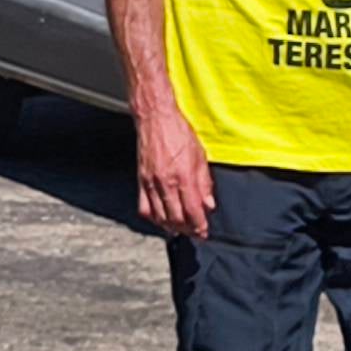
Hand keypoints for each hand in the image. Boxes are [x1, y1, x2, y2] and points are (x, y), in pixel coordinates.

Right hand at [133, 103, 213, 240]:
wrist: (155, 118)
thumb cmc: (177, 132)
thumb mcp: (200, 156)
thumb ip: (205, 183)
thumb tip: (209, 204)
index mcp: (183, 177)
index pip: (193, 212)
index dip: (199, 226)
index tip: (203, 231)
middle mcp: (166, 183)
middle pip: (176, 219)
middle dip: (187, 230)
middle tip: (195, 233)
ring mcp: (151, 183)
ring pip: (160, 217)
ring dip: (171, 227)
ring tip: (180, 228)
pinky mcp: (141, 181)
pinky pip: (144, 207)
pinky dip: (154, 218)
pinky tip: (162, 218)